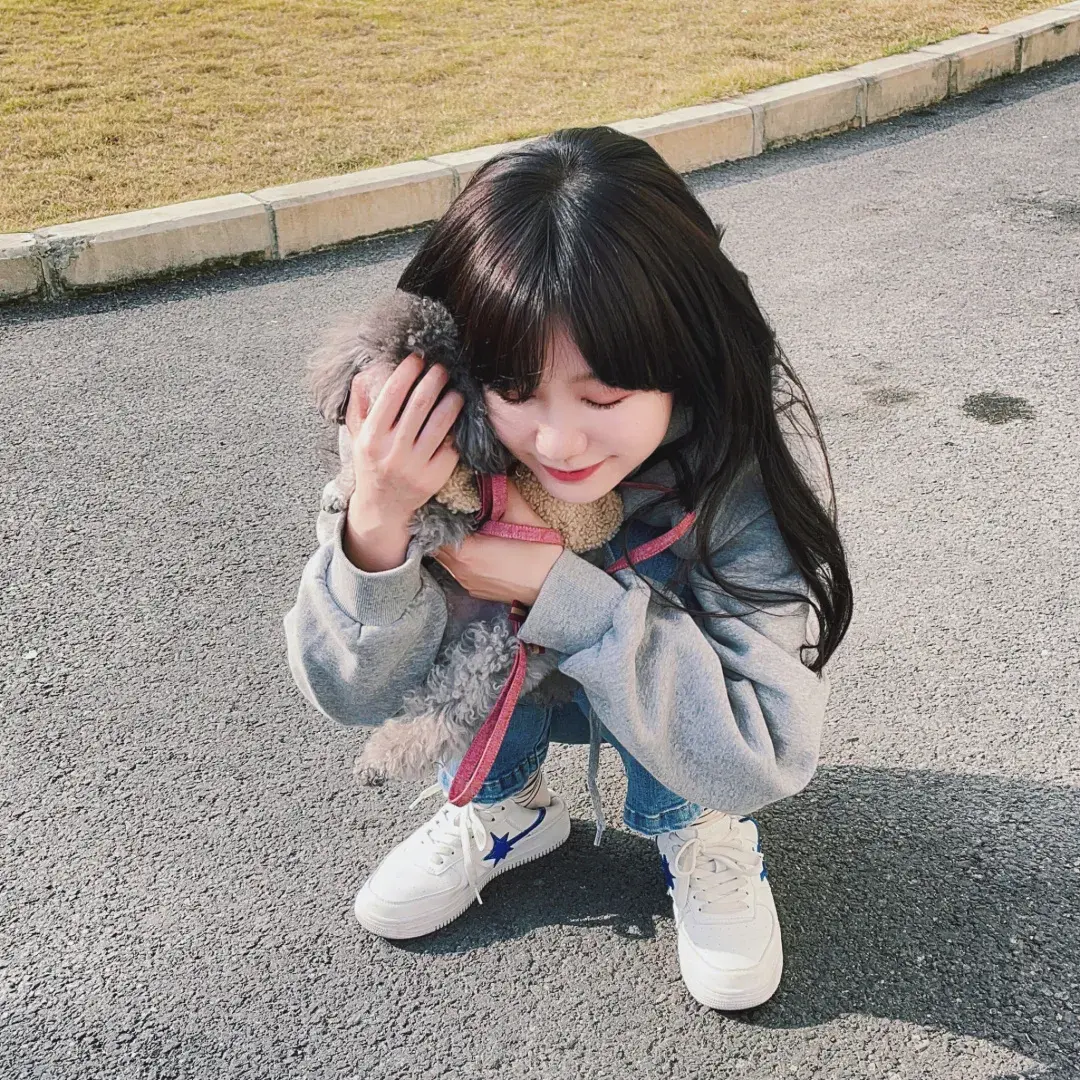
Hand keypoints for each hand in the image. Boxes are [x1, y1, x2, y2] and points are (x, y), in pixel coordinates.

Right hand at [342, 353, 463, 571]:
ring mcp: (416, 466)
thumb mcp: (357, 435)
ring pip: (441, 423)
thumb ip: (360, 403)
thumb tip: (367, 370)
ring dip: (452, 400)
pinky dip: (457, 427)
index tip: (417, 358)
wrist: (383, 507)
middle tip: (442, 368)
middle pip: (420, 405)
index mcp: (371, 438)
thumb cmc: (371, 462)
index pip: (391, 396)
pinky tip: (458, 416)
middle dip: (434, 380)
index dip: (407, 372)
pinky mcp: (436, 477)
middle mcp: (393, 452)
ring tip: (455, 390)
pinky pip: (451, 445)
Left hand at [432, 479, 563, 605]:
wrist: (554, 585)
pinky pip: (459, 571)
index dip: (438, 515)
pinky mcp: (476, 590)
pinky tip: (477, 549)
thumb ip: (501, 490)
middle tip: (452, 514)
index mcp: (466, 552)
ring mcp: (467, 583)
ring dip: (451, 546)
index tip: (445, 503)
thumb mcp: (520, 514)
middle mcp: (461, 570)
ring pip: (446, 560)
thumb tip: (488, 473)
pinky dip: (462, 559)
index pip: (435, 531)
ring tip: (465, 530)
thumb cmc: (538, 553)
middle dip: (442, 530)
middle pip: (437, 547)